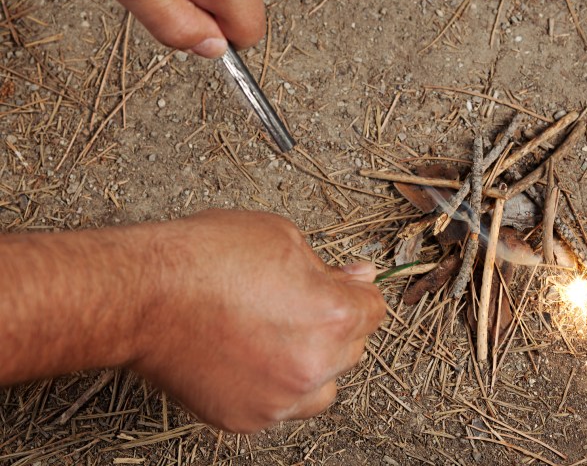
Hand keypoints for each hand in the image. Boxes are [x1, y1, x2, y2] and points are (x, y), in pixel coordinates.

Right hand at [132, 210, 385, 432]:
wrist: (143, 295)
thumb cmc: (204, 259)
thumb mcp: (282, 238)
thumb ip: (328, 267)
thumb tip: (358, 278)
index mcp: (332, 315)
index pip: (373, 311)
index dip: (355, 294)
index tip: (343, 289)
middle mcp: (313, 363)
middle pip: (351, 348)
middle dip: (334, 325)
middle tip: (298, 304)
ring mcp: (280, 397)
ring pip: (322, 386)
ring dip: (312, 363)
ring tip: (277, 337)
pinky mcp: (247, 417)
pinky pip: (281, 406)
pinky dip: (273, 386)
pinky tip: (250, 357)